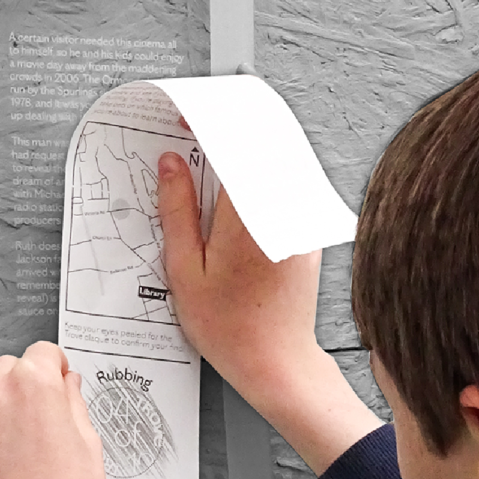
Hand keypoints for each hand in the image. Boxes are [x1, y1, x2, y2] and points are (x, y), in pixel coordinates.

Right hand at [157, 149, 380, 471]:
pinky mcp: (306, 230)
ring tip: (217, 152)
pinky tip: (241, 183)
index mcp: (246, 216)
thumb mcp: (184, 270)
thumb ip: (177, 211)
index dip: (208, 120)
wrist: (277, 361)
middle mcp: (281, 211)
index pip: (234, 144)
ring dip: (250, 145)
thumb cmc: (230, 328)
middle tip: (200, 126)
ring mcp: (300, 220)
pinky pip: (290, 184)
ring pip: (280, 159)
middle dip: (232, 122)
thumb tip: (172, 165)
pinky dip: (265, 172)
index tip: (187, 117)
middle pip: (263, 141)